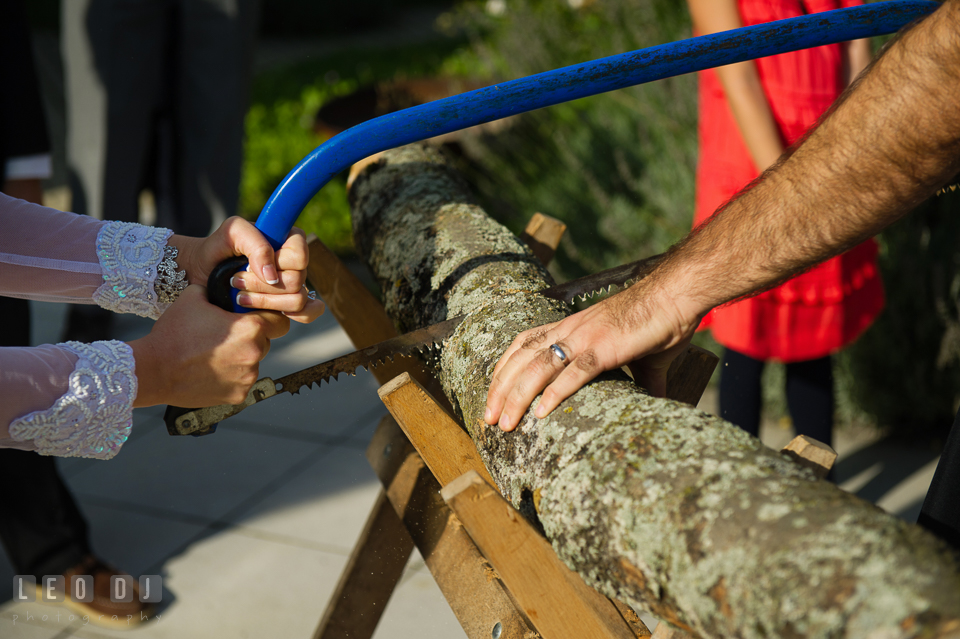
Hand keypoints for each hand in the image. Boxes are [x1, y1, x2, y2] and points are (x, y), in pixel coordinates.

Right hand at [130, 285, 290, 406]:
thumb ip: (217, 291)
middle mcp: (254, 354)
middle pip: (266, 343)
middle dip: (252, 338)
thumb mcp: (194, 298)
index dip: (270, 317)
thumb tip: (224, 287)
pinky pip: (241, 382)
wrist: (153, 370)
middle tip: (226, 336)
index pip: (280, 321)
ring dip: (240, 358)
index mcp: (250, 329)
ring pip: (253, 363)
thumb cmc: (173, 335)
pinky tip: (210, 370)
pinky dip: (230, 376)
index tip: (259, 318)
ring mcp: (247, 377)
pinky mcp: (237, 395)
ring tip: (214, 354)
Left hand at [175, 216, 324, 323]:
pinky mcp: (288, 305)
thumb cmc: (218, 249)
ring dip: (264, 300)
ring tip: (240, 296)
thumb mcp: (232, 233)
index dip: (279, 262)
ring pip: (297, 300)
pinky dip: (296, 315)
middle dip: (261, 285)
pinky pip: (309, 312)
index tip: (250, 264)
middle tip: (237, 280)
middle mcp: (294, 263)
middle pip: (297, 280)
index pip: (300, 254)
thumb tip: (272, 275)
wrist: (203, 273)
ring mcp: (293, 285)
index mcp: (288, 240)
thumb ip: (256, 243)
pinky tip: (270, 312)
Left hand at [484, 278, 703, 430]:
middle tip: (487, 418)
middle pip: (522, 358)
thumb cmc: (660, 321)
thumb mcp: (637, 354)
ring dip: (517, 396)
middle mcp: (571, 330)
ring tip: (504, 422)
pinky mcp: (606, 347)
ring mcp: (586, 337)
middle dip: (500, 389)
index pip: (524, 343)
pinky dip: (555, 392)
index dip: (504, 367)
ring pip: (539, 368)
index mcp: (572, 327)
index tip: (492, 392)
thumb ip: (640, 379)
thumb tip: (654, 403)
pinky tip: (541, 413)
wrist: (677, 296)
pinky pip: (574, 372)